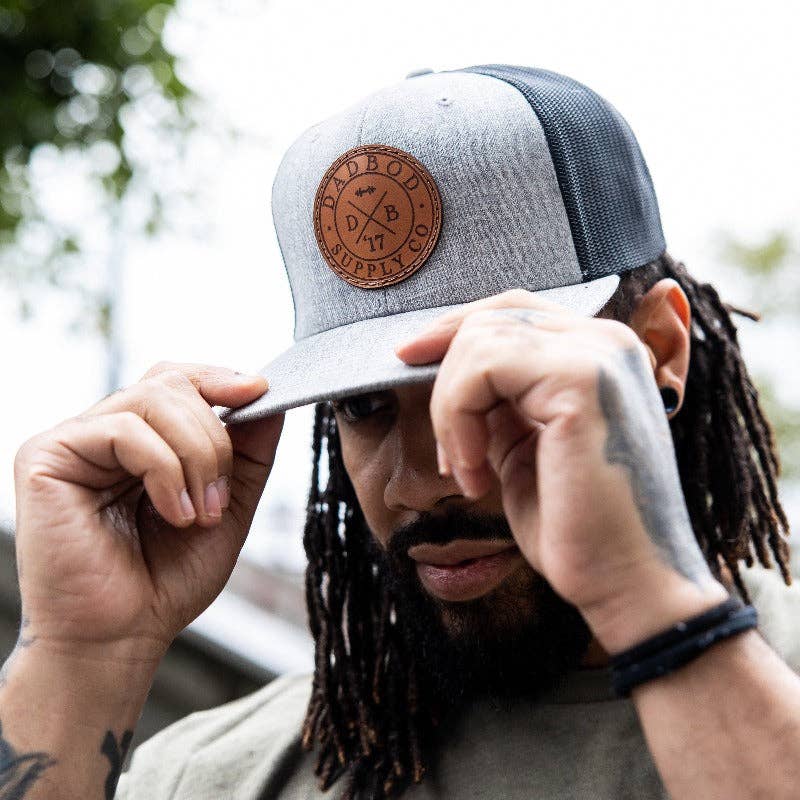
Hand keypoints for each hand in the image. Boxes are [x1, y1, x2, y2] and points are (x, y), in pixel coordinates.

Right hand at [12, 363, 281, 663]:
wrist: (122, 638)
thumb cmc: (168, 579)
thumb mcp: (228, 503)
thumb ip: (248, 450)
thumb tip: (266, 394)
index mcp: (142, 439)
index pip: (178, 380)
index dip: (221, 378)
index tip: (261, 391)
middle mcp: (104, 432)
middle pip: (172, 383)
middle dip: (215, 439)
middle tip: (219, 499)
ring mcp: (74, 441)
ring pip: (154, 400)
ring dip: (196, 458)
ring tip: (199, 513)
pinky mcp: (47, 456)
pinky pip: (125, 430)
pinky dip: (165, 471)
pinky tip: (173, 514)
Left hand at [396, 290, 726, 651]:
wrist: (627, 584)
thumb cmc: (578, 528)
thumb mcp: (523, 449)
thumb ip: (499, 404)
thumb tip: (448, 376)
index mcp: (599, 355)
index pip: (513, 310)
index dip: (454, 328)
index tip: (408, 357)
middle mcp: (606, 341)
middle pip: (493, 316)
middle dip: (445, 370)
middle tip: (447, 449)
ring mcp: (599, 354)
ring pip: (480, 339)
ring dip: (451, 408)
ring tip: (465, 470)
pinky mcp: (582, 379)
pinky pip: (483, 367)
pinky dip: (459, 419)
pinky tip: (473, 473)